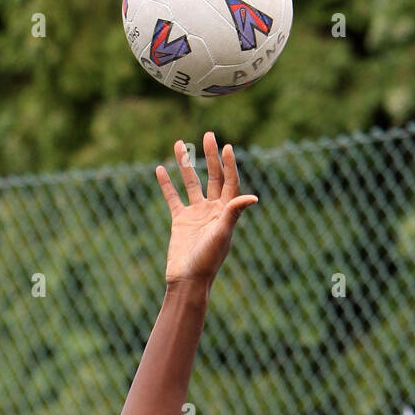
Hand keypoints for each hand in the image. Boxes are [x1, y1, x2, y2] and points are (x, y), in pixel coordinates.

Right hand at [155, 132, 257, 285]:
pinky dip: (166, 184)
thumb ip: (234, 213)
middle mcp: (213, 210)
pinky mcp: (180, 221)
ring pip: (191, 183)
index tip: (226, 147)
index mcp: (227, 213)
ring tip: (178, 143)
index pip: (230, 183)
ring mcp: (196, 214)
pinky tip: (160, 169)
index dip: (229, 165)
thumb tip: (254, 197)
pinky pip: (173, 198)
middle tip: (208, 135)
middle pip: (213, 177)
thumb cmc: (208, 260)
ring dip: (185, 164)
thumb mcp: (223, 234)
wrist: (188, 280)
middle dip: (211, 156)